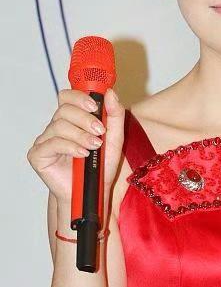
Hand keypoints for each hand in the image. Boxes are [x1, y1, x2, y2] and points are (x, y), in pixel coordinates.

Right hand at [27, 88, 124, 205]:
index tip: (95, 105)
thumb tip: (110, 92)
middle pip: (64, 109)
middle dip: (85, 118)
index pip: (67, 97)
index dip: (79, 97)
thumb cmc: (100, 167)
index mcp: (72, 120)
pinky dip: (70, 147)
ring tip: (94, 146)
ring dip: (80, 135)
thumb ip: (115, 116)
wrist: (92, 193)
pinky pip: (52, 143)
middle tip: (99, 131)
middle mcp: (56, 127)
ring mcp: (45, 141)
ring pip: (59, 125)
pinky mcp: (38, 155)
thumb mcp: (114, 140)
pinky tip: (82, 154)